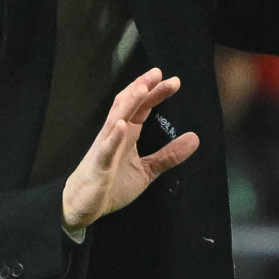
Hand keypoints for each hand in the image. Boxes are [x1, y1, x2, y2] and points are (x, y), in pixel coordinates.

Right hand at [62, 68, 198, 232]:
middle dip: (142, 88)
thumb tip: (195, 138)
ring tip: (142, 89)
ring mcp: (106, 147)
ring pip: (116, 119)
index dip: (155, 93)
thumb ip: (169, 155)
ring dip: (128, 103)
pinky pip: (106, 149)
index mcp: (128, 133)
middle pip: (129, 105)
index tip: (173, 81)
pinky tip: (122, 126)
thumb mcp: (147, 170)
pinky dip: (114, 137)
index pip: (142, 107)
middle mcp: (116, 134)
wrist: (83, 205)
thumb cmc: (112, 184)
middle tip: (159, 73)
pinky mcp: (99, 164)